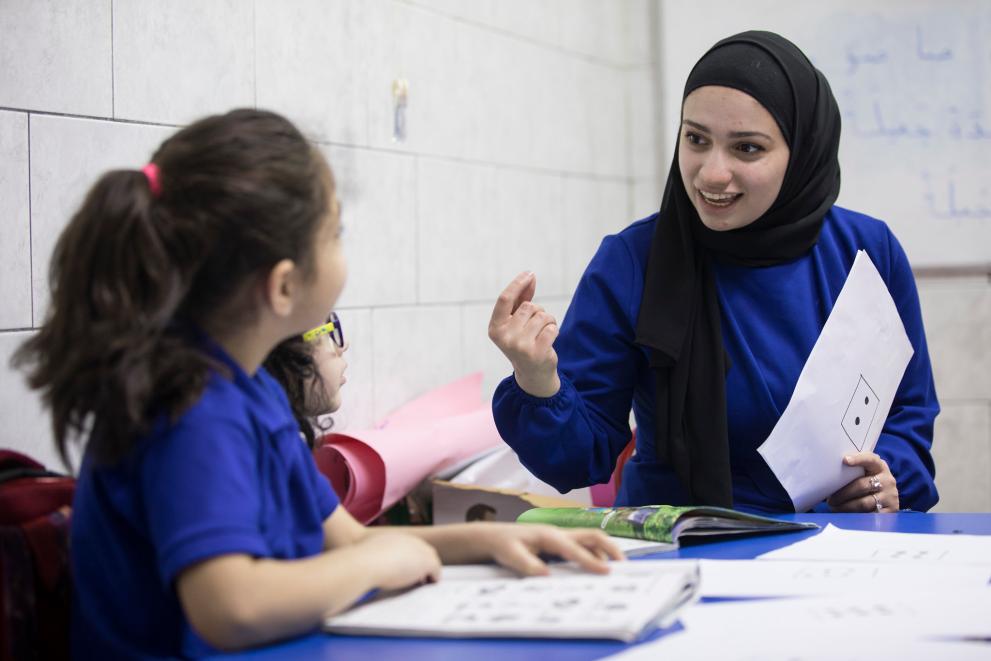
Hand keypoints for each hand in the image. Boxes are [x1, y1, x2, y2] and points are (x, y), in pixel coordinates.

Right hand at [359, 532, 441, 590]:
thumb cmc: (361, 562)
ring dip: (428, 569)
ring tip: (427, 581)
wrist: (368, 562)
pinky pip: (436, 570)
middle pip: (421, 550)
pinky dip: (434, 577)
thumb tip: (364, 569)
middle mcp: (408, 540)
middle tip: (421, 575)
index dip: (408, 558)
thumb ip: (370, 560)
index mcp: (393, 538)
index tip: (407, 567)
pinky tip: (431, 583)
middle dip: (421, 562)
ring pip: (430, 558)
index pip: (406, 547)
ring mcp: (419, 549)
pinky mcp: (427, 561)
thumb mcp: (365, 556)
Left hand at [467, 522, 625, 575]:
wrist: (494, 537)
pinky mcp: (561, 541)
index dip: (591, 561)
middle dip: (610, 548)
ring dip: (605, 551)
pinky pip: (584, 544)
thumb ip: (527, 565)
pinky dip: (596, 553)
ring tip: (617, 568)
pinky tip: (599, 566)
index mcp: (549, 536)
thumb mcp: (511, 556)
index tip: (607, 572)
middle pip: (592, 535)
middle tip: (624, 565)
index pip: (575, 549)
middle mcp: (559, 533)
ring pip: (590, 539)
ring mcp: (561, 535)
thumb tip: (546, 575)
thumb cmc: (503, 545)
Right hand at [488, 272, 560, 396]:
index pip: (505, 299)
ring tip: (541, 334)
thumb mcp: (518, 321)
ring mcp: (520, 346)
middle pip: (529, 307)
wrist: (532, 373)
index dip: (517, 284)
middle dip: (538, 311)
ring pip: (543, 316)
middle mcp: (504, 337)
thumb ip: (521, 299)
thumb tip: (530, 277)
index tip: (529, 274)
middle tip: (535, 328)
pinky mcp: (536, 353)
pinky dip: (554, 330)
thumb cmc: (524, 341)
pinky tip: (548, 341)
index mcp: (495, 328)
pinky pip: (552, 328)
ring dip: (548, 321)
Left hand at [827, 452, 899, 512]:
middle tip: (830, 499)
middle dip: (843, 493)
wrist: (888, 496)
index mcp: (880, 466)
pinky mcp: (891, 511)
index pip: (871, 459)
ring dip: (846, 506)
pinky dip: (855, 516)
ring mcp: (890, 496)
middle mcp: (887, 480)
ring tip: (834, 507)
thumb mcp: (866, 472)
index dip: (859, 459)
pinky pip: (869, 515)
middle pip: (861, 485)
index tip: (845, 460)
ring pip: (864, 503)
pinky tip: (845, 515)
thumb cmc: (869, 480)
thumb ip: (854, 469)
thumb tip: (830, 471)